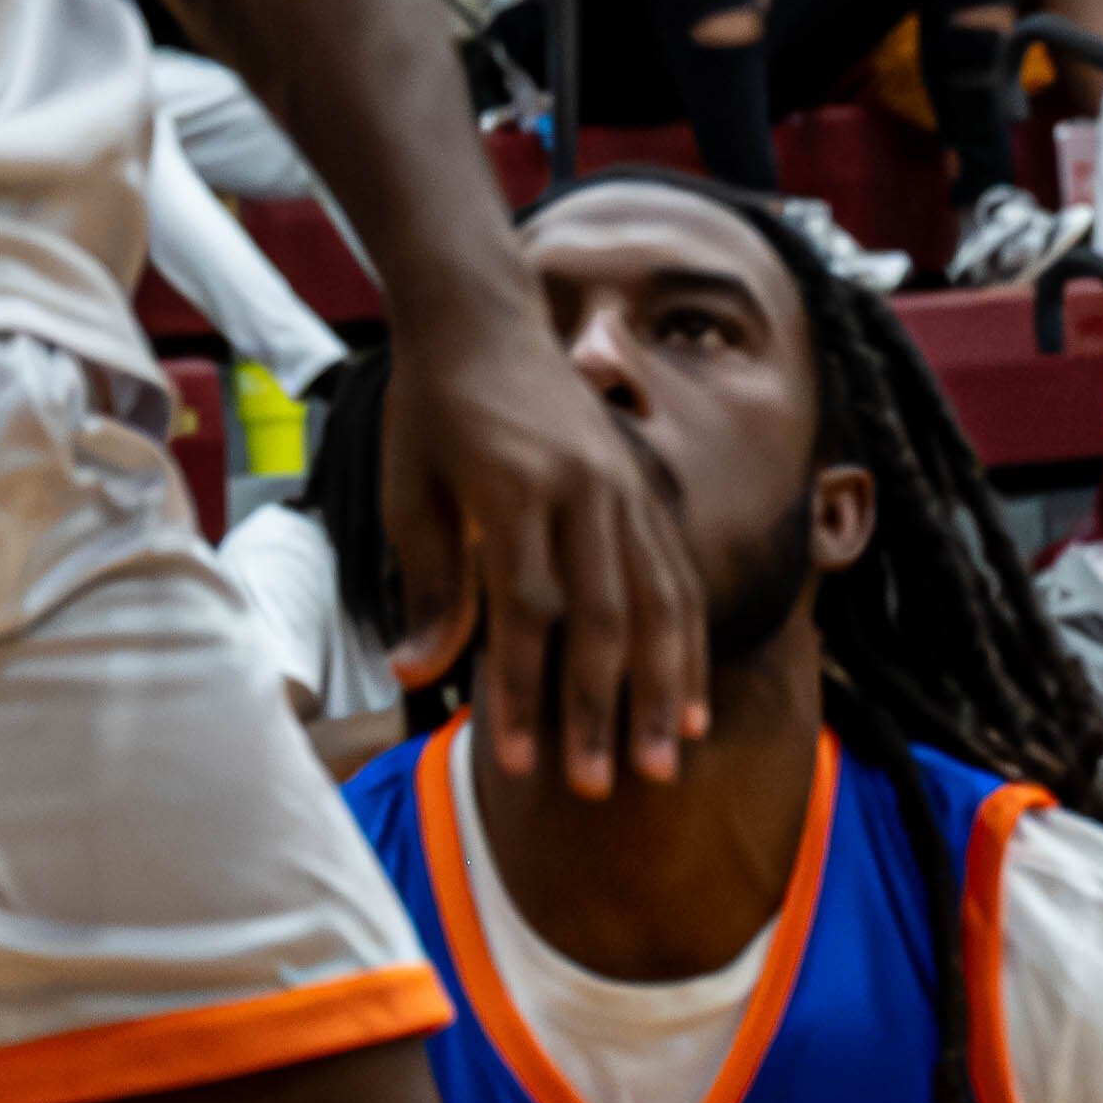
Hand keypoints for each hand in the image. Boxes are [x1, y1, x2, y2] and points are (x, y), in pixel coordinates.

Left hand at [384, 279, 706, 798]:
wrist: (481, 316)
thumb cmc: (433, 411)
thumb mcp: (409, 492)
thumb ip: (429, 585)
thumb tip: (416, 672)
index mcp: (515, 489)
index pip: (527, 613)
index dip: (526, 692)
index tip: (521, 761)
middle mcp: (584, 488)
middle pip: (605, 618)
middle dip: (601, 710)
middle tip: (598, 786)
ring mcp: (624, 487)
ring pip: (660, 603)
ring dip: (664, 689)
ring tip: (664, 762)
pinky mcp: (643, 489)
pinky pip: (678, 576)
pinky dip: (689, 643)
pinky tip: (693, 702)